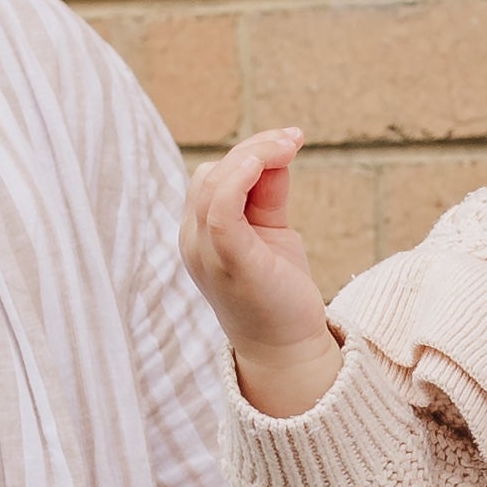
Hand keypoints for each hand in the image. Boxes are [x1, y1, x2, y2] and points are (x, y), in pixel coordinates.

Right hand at [182, 127, 342, 413]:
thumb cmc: (278, 289)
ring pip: (214, 184)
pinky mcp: (229, 262)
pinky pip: (220, 210)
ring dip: (254, 154)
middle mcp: (194, 240)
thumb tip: (278, 154)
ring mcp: (206, 252)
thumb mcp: (272, 231)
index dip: (249, 151)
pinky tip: (265, 162)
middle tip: (293, 139)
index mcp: (200, 232)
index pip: (212, 177)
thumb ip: (268, 195)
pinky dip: (239, 178)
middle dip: (255, 147)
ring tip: (289, 144)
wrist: (286, 347)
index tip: (289, 140)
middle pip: (212, 174)